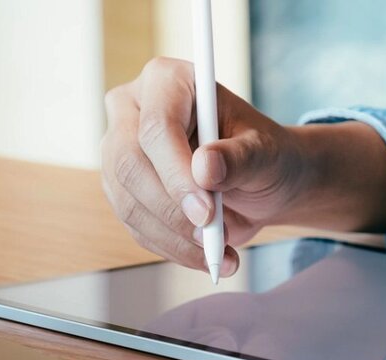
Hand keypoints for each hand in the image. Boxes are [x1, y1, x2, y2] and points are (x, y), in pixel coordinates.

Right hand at [101, 58, 385, 275]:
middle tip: (212, 239)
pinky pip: (134, 224)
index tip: (207, 213)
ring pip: (128, 201)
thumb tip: (205, 168)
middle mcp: (132, 108)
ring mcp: (118, 148)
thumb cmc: (264, 155)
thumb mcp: (267, 153)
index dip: (176, 173)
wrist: (258, 180)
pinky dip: (169, 246)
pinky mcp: (119, 186)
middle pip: (129, 163)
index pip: (156, 127)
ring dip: (173, 236)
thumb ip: (241, 157)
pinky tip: (203, 253)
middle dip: (171, 210)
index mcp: (168, 80)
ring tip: (220, 251)